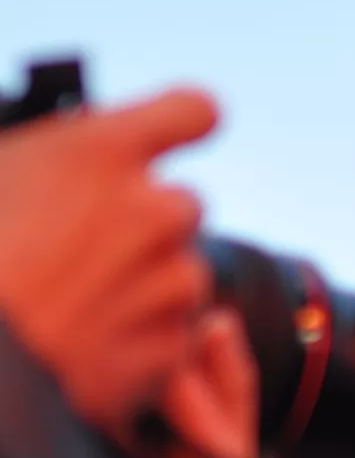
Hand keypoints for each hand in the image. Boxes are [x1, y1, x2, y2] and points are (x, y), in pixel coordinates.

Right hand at [0, 87, 218, 425]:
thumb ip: (57, 156)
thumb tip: (85, 149)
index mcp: (99, 153)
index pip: (193, 112)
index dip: (188, 121)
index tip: (187, 128)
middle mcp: (151, 210)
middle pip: (185, 205)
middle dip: (149, 224)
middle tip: (86, 250)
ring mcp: (170, 281)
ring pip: (185, 274)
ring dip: (149, 286)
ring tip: (77, 304)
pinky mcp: (173, 345)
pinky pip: (176, 335)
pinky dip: (143, 342)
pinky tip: (88, 344)